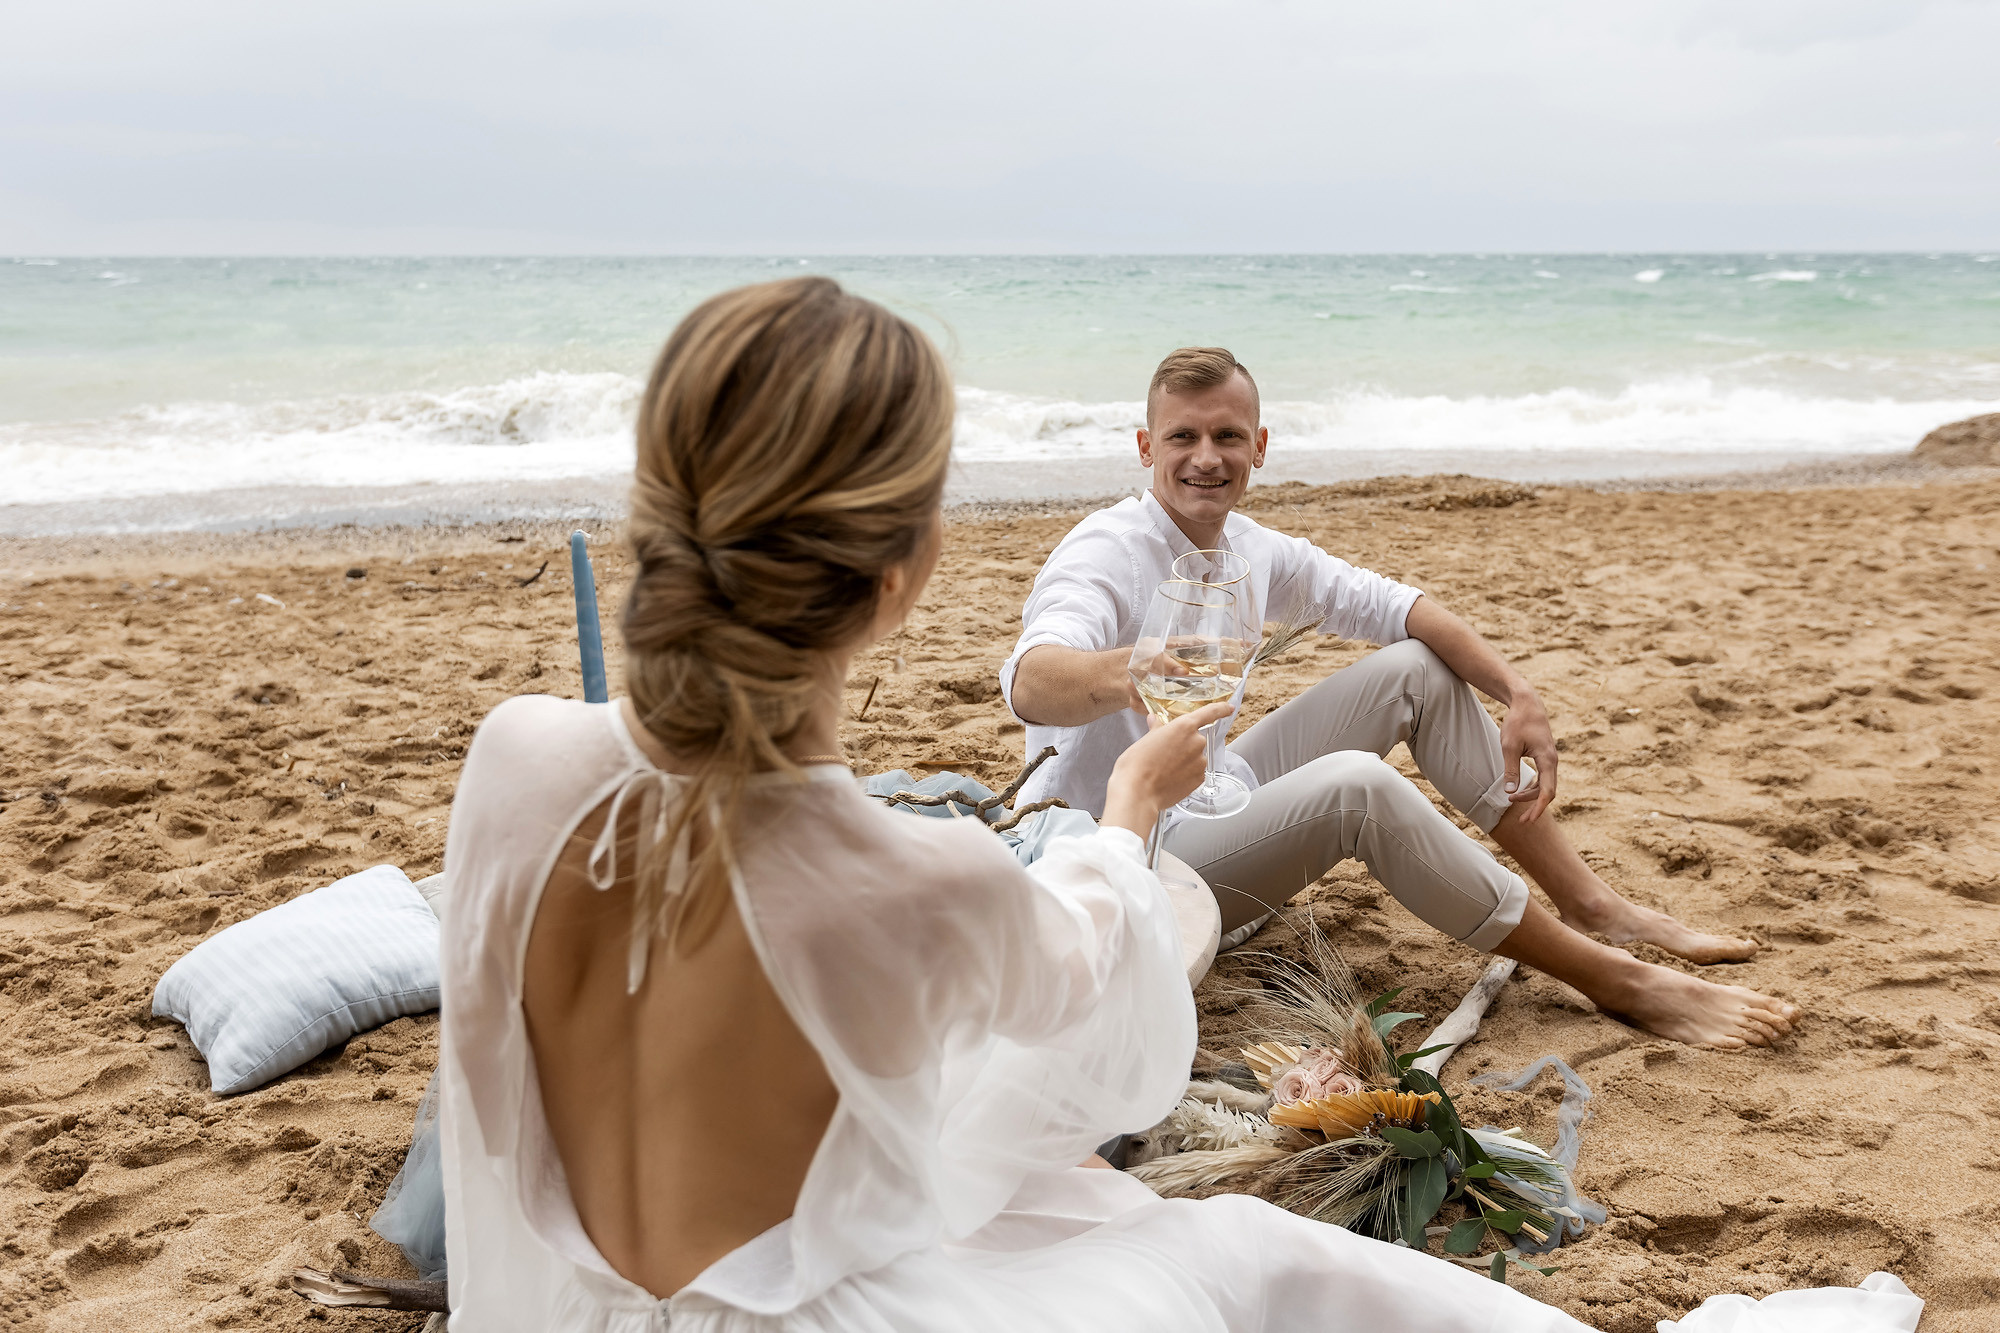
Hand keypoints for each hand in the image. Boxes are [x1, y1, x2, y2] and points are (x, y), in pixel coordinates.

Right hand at [1100, 700, 1235, 837]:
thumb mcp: (1145, 740)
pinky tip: (1170, 777)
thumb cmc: (1137, 765)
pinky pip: (1195, 771)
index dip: (1221, 709)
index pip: (1209, 712)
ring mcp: (1200, 762)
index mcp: (1184, 727)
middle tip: (1165, 752)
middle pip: (1195, 738)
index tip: (1228, 708)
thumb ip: (1157, 729)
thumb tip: (1156, 721)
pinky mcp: (1200, 779)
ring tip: (1165, 768)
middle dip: (1183, 744)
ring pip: (1195, 756)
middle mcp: (1196, 742)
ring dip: (1184, 760)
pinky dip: (1186, 773)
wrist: (1138, 793)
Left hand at [1499, 689, 1558, 820]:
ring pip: (1546, 785)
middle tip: (1519, 819)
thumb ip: (1511, 770)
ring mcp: (1550, 759)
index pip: (1547, 791)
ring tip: (1511, 800)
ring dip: (1531, 796)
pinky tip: (1519, 790)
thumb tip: (1511, 792)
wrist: (1527, 703)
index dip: (1538, 808)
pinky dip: (1533, 787)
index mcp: (1547, 759)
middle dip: (1534, 806)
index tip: (1528, 820)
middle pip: (1548, 791)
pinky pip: (1543, 777)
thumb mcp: (1509, 747)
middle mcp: (1553, 761)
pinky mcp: (1545, 756)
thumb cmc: (1518, 722)